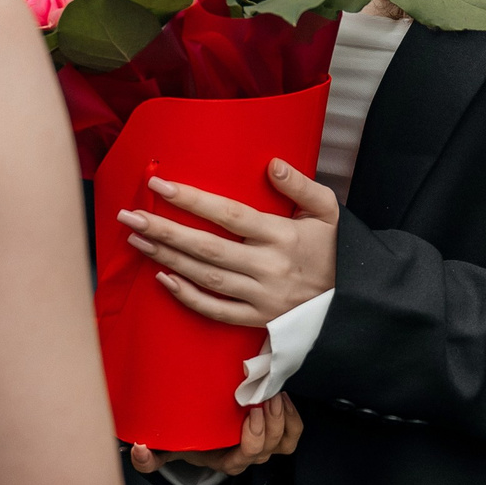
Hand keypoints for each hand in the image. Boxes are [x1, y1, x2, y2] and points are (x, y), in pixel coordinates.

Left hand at [120, 160, 336, 327]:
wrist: (356, 301)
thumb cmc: (337, 249)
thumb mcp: (329, 210)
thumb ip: (301, 185)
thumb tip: (272, 164)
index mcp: (282, 235)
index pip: (228, 214)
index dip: (191, 199)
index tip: (159, 184)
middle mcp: (267, 267)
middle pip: (206, 248)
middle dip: (164, 230)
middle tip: (129, 216)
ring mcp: (261, 296)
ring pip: (205, 278)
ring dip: (167, 258)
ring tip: (137, 240)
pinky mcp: (258, 319)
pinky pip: (216, 311)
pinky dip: (187, 297)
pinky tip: (163, 279)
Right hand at [126, 394, 304, 477]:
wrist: (204, 433)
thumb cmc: (188, 438)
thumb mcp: (168, 447)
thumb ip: (150, 456)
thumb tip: (138, 449)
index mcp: (225, 460)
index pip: (244, 456)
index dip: (253, 438)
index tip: (250, 413)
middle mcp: (246, 455)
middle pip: (268, 447)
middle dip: (271, 423)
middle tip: (265, 397)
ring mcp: (263, 445)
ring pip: (283, 442)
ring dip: (283, 419)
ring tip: (275, 395)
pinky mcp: (275, 434)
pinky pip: (293, 433)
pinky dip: (292, 417)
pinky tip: (282, 398)